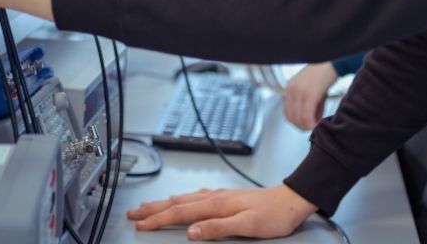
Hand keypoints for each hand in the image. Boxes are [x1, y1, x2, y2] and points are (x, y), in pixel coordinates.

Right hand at [127, 185, 315, 240]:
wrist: (291, 201)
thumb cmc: (273, 215)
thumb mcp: (246, 226)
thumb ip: (217, 228)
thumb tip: (192, 231)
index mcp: (216, 204)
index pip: (180, 213)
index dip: (158, 219)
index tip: (141, 224)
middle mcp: (215, 197)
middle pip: (177, 203)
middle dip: (153, 209)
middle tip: (135, 213)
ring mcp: (220, 196)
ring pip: (184, 198)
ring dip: (164, 203)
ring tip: (150, 206)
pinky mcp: (227, 197)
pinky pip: (196, 197)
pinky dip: (182, 199)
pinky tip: (182, 200)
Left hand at [283, 62, 337, 129]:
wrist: (333, 62)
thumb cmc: (324, 75)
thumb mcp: (312, 91)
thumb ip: (309, 106)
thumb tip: (311, 123)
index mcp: (290, 88)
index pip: (287, 113)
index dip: (297, 123)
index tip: (306, 125)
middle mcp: (291, 89)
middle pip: (291, 118)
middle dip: (302, 127)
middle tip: (312, 128)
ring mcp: (299, 92)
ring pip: (298, 119)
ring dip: (307, 126)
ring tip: (317, 125)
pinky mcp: (309, 94)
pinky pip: (307, 116)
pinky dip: (312, 123)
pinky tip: (319, 124)